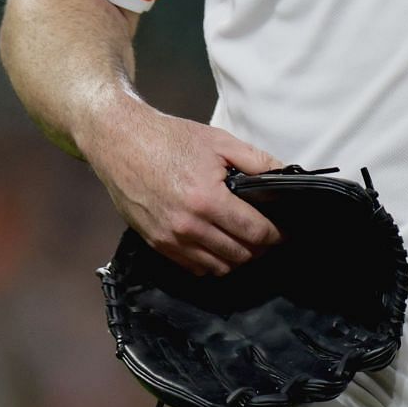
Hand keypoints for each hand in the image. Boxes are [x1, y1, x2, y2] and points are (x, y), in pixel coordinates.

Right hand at [81, 96, 286, 276]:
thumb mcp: (219, 141)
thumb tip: (286, 174)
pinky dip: (211, 262)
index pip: (255, 233)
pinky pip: (193, 268)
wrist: (121, 143)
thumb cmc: (170, 139)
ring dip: (237, 258)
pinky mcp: (156, 243)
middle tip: (266, 235)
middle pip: (240, 255)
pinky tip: (217, 244)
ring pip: (218, 267)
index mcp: (208, 200)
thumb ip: (256, 160)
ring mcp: (170, 239)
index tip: (284, 232)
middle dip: (260, 247)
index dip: (276, 235)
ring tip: (244, 241)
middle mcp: (189, 226)